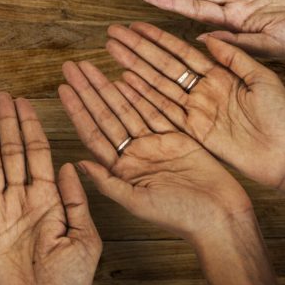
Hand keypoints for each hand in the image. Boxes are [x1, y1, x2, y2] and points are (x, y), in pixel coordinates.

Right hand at [0, 93, 100, 284]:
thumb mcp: (84, 240)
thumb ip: (76, 201)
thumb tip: (70, 164)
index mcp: (48, 200)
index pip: (37, 153)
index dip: (30, 127)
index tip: (25, 102)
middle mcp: (22, 200)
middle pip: (12, 153)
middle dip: (8, 124)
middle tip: (2, 97)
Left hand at [59, 60, 253, 243]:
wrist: (222, 217)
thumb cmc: (180, 217)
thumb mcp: (138, 203)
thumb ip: (108, 183)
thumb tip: (77, 164)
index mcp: (121, 170)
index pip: (93, 133)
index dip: (77, 110)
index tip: (62, 88)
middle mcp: (134, 154)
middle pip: (105, 114)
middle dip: (88, 90)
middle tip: (71, 66)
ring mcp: (153, 144)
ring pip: (126, 107)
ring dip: (107, 86)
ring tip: (90, 66)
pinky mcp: (175, 137)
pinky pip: (153, 109)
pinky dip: (139, 92)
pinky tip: (124, 76)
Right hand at [103, 22, 284, 203]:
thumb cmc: (284, 118)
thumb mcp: (262, 79)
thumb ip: (234, 57)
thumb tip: (208, 36)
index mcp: (218, 76)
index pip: (180, 51)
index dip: (157, 38)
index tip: (136, 24)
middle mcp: (201, 91)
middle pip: (161, 66)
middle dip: (136, 49)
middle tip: (113, 33)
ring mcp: (195, 111)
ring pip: (156, 85)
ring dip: (133, 68)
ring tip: (112, 51)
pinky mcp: (192, 132)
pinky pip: (161, 111)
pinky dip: (141, 97)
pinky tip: (123, 83)